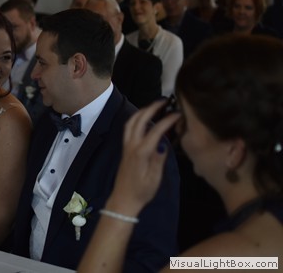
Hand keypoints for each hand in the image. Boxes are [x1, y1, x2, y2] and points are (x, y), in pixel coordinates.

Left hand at [108, 100, 180, 215]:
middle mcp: (131, 146)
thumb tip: (163, 144)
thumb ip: (158, 159)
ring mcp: (126, 146)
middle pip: (139, 121)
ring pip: (131, 123)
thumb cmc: (141, 192)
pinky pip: (128, 129)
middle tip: (163, 101)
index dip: (166, 120)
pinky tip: (144, 119)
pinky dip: (136, 120)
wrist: (123, 199)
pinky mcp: (124, 149)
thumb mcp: (155, 178)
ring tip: (154, 106)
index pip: (155, 131)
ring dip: (141, 112)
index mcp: (141, 153)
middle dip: (150, 108)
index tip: (177, 114)